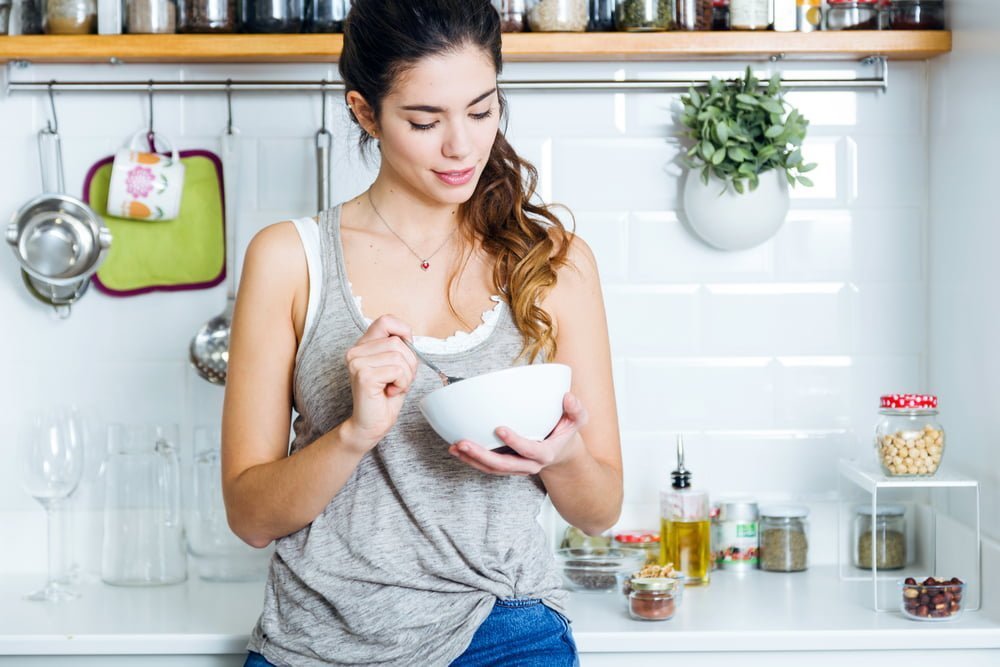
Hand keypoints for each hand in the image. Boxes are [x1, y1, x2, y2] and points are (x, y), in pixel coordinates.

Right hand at [342, 315, 417, 452]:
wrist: (371, 424)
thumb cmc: (385, 396)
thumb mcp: (396, 366)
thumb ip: (399, 348)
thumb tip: (409, 336)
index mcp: (362, 345)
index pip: (385, 320)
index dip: (403, 331)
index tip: (406, 350)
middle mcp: (355, 351)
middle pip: (398, 342)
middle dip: (409, 363)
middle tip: (399, 379)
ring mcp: (357, 363)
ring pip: (399, 356)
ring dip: (406, 376)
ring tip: (394, 386)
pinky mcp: (363, 375)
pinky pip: (397, 370)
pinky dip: (402, 383)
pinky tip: (390, 392)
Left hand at [448, 392, 588, 475]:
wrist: (560, 453)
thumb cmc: (564, 432)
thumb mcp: (576, 420)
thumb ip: (575, 410)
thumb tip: (567, 397)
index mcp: (546, 453)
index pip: (530, 450)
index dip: (515, 442)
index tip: (500, 429)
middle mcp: (529, 465)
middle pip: (504, 465)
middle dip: (482, 456)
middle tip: (463, 443)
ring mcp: (516, 467)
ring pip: (492, 469)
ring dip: (471, 459)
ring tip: (454, 447)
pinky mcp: (506, 465)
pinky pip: (487, 466)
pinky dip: (471, 459)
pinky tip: (456, 449)